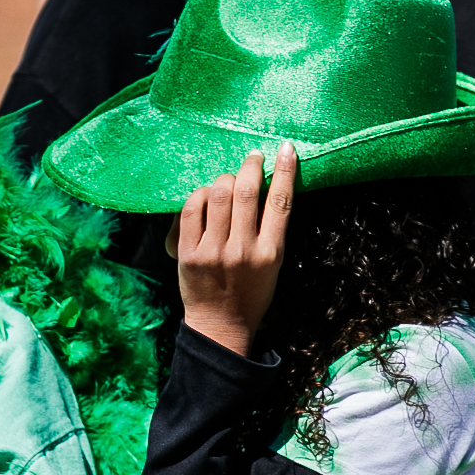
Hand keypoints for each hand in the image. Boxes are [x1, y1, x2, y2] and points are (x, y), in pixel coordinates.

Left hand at [175, 145, 295, 354]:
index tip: (286, 149)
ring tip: (230, 179)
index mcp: (269, 253)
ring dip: (226, 178)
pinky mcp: (188, 254)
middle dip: (251, 166)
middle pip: (247, 192)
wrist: (221, 326)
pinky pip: (191, 209)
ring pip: (218, 194)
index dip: (285, 171)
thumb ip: (270, 230)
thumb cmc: (252, 292)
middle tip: (253, 157)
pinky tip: (205, 195)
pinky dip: (199, 195)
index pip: (280, 202)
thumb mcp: (273, 264)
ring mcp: (213, 251)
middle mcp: (242, 250)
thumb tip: (267, 187)